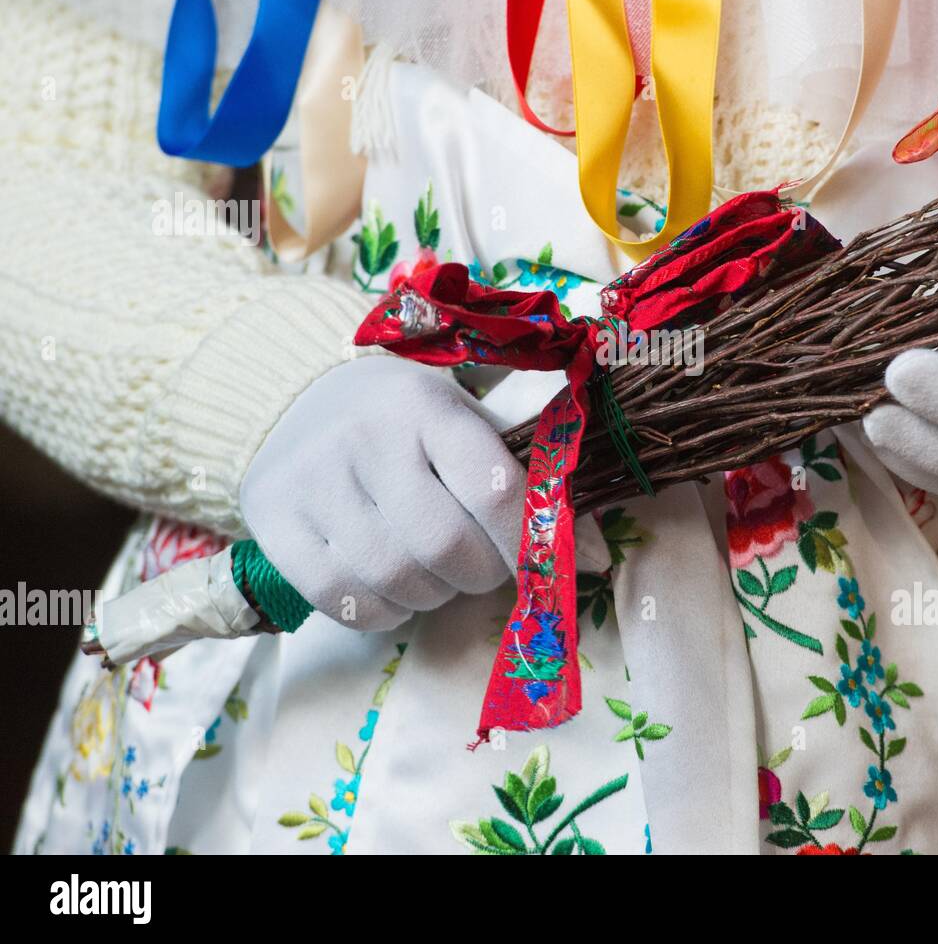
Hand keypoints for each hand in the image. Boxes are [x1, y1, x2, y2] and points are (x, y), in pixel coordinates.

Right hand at [240, 355, 606, 630]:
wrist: (297, 397)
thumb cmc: (404, 420)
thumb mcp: (465, 424)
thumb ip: (526, 482)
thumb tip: (594, 559)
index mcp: (426, 406)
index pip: (496, 489)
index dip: (533, 542)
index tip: (556, 566)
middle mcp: (365, 437)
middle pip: (445, 545)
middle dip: (482, 573)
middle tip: (484, 565)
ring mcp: (313, 480)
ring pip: (396, 580)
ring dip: (434, 595)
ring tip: (437, 572)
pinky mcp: (273, 519)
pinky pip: (344, 600)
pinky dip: (384, 610)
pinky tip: (393, 586)